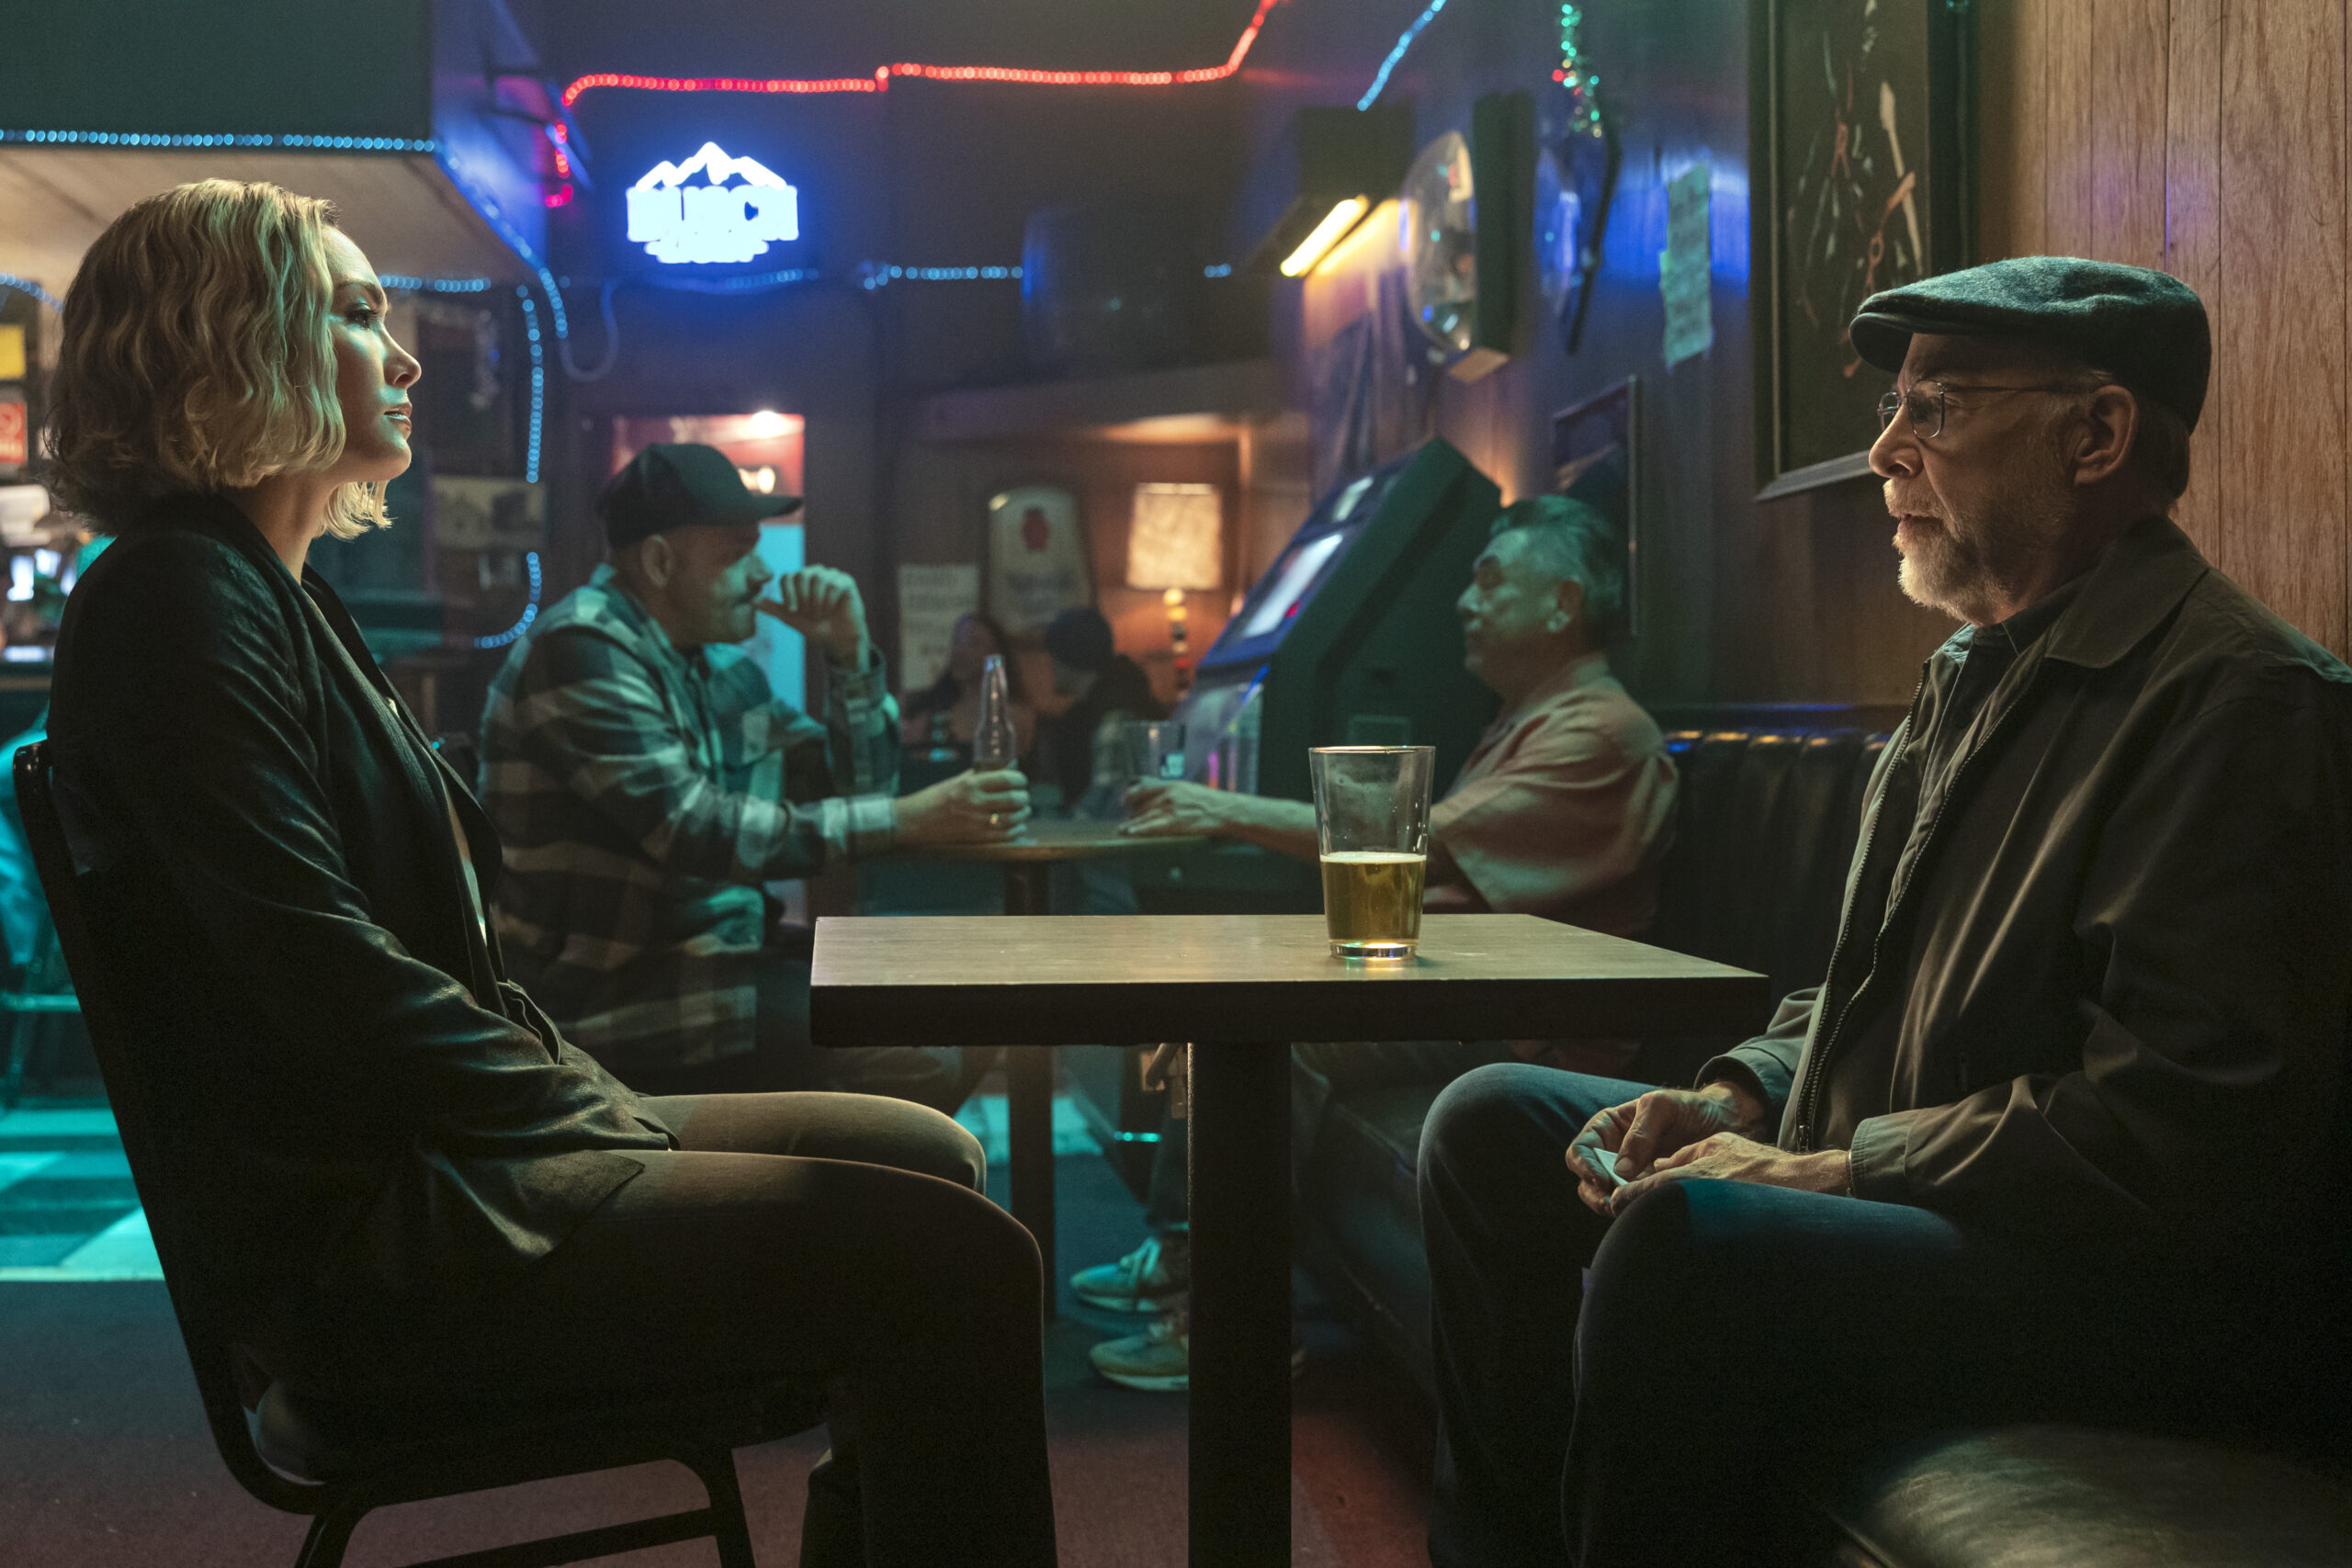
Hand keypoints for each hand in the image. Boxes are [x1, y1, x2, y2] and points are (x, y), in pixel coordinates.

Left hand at [759, 566, 868, 662]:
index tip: (793, 611)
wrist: (837, 639)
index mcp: (801, 580)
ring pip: (818, 579)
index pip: (787, 577)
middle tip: (810, 613)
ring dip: (817, 602)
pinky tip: (832, 611)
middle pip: (802, 575)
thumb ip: (774, 609)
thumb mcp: (791, 619)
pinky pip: (833, 586)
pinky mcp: (846, 582)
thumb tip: (753, 601)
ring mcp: (831, 576)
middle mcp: (815, 573)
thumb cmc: (815, 627)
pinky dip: (830, 602)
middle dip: (803, 599)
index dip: (788, 594)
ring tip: (821, 614)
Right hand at [894, 769, 1029, 845]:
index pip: (1006, 779)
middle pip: (1013, 799)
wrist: (915, 821)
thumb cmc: (935, 798)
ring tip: (1023, 811)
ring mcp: (976, 822)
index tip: (1021, 781)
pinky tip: (1018, 826)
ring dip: (1023, 815)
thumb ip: (980, 776)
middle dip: (1023, 798)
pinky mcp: (976, 837)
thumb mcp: (956, 781)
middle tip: (1023, 797)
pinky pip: (1004, 836)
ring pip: (1012, 818)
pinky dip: (1016, 831)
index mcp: (970, 784)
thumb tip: (1005, 769)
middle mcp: (975, 802)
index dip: (1020, 780)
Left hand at [1120, 779, 1242, 836]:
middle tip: (1125, 819)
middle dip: (1132, 813)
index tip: (1125, 801)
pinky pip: (1152, 827)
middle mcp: (1168, 795)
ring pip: (1144, 816)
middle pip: (1141, 804)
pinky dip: (1139, 829)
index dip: (1131, 796)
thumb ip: (1173, 793)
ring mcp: (1171, 809)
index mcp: (1172, 786)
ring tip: (1123, 829)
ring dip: (1131, 823)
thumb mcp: (1190, 789)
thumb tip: (1161, 798)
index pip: (1143, 789)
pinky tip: (1131, 832)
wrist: (1226, 810)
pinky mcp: (1175, 823)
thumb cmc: (1212, 802)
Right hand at [1566, 1081, 1770, 1213]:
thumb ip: (1641, 1133)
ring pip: (1605, 1196)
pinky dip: (1633, 1210)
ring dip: (1611, 1205)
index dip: (1585, 1165)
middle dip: (1594, 1193)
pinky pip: (1632, 1203)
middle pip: (1586, 1178)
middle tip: (1612, 1204)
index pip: (1581, 1149)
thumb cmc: (1691, 1107)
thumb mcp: (1663, 1107)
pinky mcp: (1649, 1190)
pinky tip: (1646, 1211)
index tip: (1601, 1179)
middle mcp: (1614, 1152)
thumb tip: (1620, 1170)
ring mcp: (1631, 1174)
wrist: (1724, 1123)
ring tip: (1628, 1210)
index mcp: (1610, 1127)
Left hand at [1605, 1135, 1849, 1215]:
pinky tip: (1682, 1229)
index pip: (1645, 1189)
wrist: (1798, 1184)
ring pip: (1671, 1221)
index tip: (1614, 1202)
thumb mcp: (1716, 1144)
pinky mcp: (1722, 1230)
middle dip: (1639, 1214)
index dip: (1626, 1197)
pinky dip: (1682, 1228)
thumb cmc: (1756, 1162)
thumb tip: (1658, 1166)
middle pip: (1653, 1210)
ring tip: (1651, 1224)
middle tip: (1627, 1216)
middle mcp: (1696, 1197)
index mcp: (1691, 1175)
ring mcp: (1709, 1215)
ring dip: (1660, 1221)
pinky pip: (1692, 1229)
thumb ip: (1684, 1154)